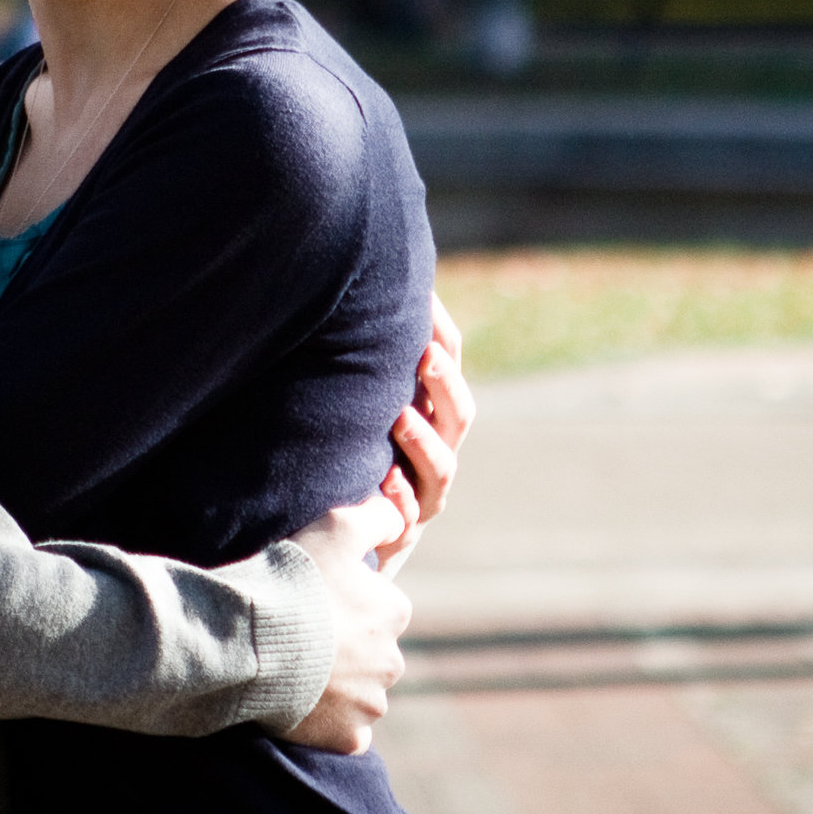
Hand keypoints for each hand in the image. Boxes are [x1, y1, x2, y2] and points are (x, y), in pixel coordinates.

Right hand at [280, 494, 411, 753]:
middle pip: (372, 653)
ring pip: (361, 693)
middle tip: (302, 636)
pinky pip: (346, 731)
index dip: (344, 602)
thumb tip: (400, 513)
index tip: (313, 600)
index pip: (379, 606)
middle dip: (346, 648)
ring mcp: (371, 703)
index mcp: (395, 611)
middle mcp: (393, 661)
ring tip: (296, 670)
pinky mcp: (348, 737)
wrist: (253, 640)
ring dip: (338, 686)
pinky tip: (303, 705)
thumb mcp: (336, 526)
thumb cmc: (294, 581)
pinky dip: (329, 723)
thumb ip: (376, 515)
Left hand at [381, 291, 473, 548]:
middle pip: (459, 416)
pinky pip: (408, 518)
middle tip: (425, 356)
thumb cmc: (360, 446)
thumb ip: (368, 356)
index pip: (450, 369)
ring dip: (423, 441)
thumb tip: (358, 282)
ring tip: (401, 417)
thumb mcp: (366, 399)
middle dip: (443, 386)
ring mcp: (424, 494)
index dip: (442, 336)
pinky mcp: (401, 530)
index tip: (425, 302)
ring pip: (440, 468)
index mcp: (434, 411)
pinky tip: (384, 478)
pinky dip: (399, 499)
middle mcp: (438, 451)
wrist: (353, 527)